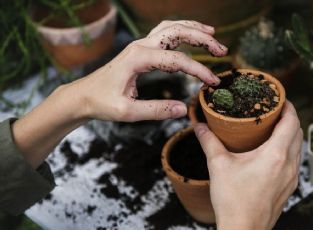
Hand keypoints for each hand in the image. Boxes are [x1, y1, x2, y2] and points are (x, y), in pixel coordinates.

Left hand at [12, 20, 226, 168]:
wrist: (83, 96)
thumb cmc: (101, 103)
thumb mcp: (128, 112)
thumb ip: (156, 110)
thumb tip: (183, 109)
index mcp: (138, 58)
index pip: (177, 60)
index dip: (199, 70)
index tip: (213, 82)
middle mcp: (140, 46)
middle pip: (177, 32)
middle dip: (202, 38)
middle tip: (222, 50)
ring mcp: (140, 45)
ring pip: (171, 27)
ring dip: (193, 29)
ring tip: (213, 34)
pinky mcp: (141, 49)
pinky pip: (164, 32)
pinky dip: (182, 30)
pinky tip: (192, 35)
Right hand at [194, 101, 302, 229]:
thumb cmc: (233, 201)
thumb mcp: (218, 166)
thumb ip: (209, 142)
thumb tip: (199, 126)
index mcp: (275, 155)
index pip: (291, 122)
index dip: (288, 106)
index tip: (280, 98)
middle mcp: (289, 165)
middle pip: (298, 132)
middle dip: (289, 118)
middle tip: (273, 111)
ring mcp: (292, 178)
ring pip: (298, 147)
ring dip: (290, 134)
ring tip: (273, 128)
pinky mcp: (289, 188)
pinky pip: (295, 161)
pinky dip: (289, 150)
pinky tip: (273, 152)